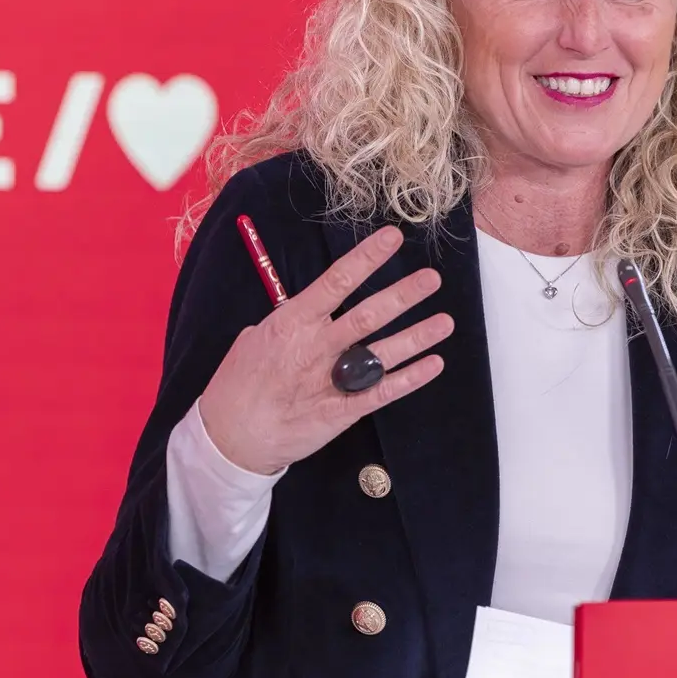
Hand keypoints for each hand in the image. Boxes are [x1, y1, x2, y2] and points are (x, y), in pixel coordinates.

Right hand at [198, 225, 453, 474]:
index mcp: (292, 323)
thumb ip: (285, 324)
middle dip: (403, 295)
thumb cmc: (237, 385)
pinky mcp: (342, 411)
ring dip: (417, 336)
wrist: (231, 438)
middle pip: (369, 315)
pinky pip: (382, 392)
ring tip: (445, 321)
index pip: (336, 282)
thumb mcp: (254, 340)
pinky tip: (433, 364)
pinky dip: (410, 378)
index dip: (367, 258)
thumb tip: (304, 310)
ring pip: (383, 353)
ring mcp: (332, 380)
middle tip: (431, 279)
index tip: (393, 238)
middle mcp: (317, 347)